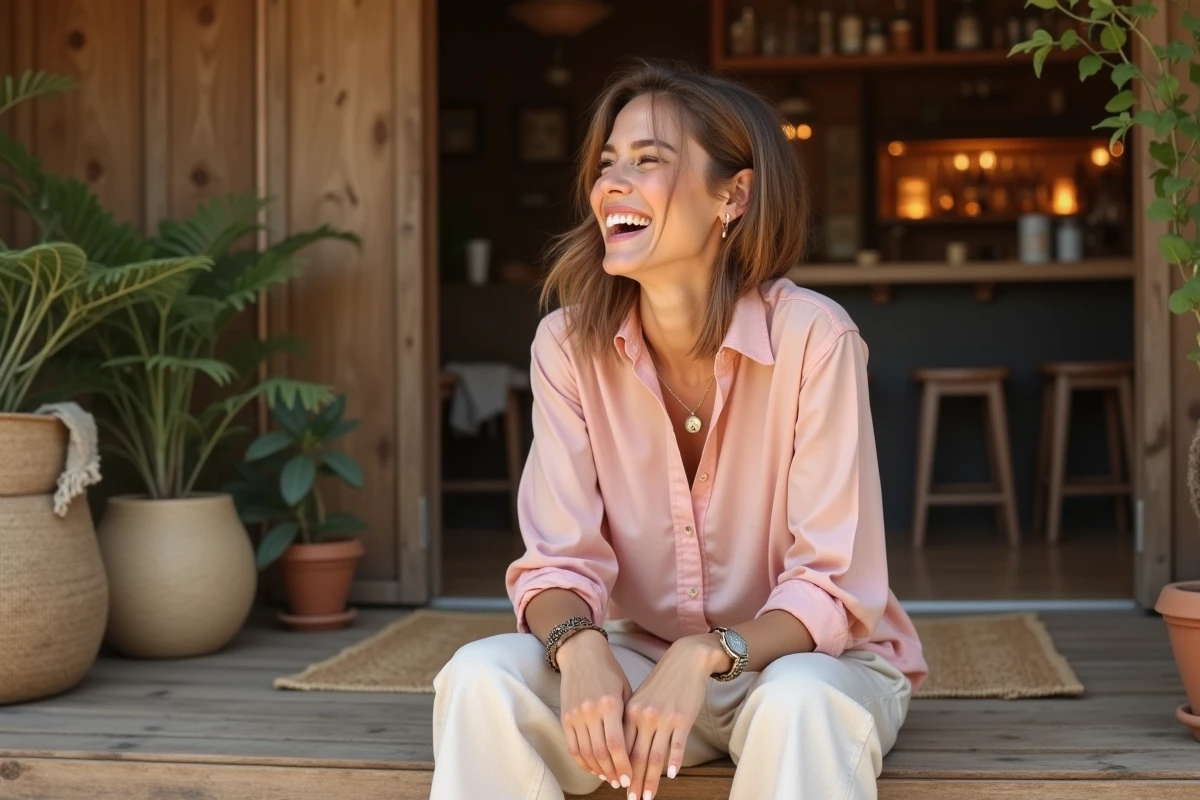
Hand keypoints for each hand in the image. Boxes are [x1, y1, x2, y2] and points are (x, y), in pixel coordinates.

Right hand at [557, 630, 634, 789]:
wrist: (582, 654)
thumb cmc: (609, 671)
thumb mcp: (625, 691)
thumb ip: (627, 718)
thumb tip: (633, 748)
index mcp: (609, 704)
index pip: (616, 745)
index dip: (623, 765)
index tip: (629, 778)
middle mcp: (590, 711)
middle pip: (600, 753)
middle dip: (611, 772)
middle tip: (621, 783)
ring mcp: (575, 715)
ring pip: (585, 753)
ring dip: (597, 769)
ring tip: (608, 777)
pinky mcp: (565, 717)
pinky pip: (572, 746)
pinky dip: (582, 761)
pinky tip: (592, 767)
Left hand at [622, 634, 728, 799]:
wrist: (685, 660)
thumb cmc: (662, 681)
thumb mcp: (640, 698)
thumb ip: (632, 722)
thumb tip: (626, 750)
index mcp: (630, 712)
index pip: (621, 748)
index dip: (620, 770)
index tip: (619, 787)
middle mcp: (644, 717)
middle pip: (636, 757)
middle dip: (634, 782)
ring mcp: (663, 719)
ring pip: (655, 757)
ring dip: (651, 780)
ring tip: (648, 796)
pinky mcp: (682, 719)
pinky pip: (676, 746)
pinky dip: (673, 762)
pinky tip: (671, 775)